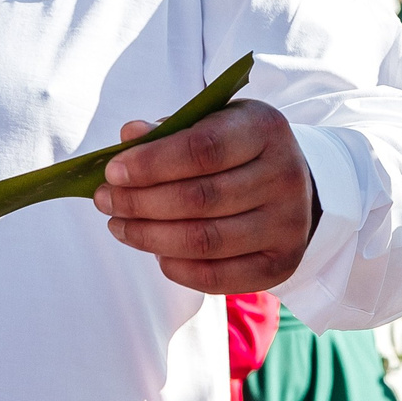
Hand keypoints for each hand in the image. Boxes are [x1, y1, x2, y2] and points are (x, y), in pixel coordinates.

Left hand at [95, 99, 319, 293]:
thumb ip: (171, 131)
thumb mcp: (212, 124)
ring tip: (120, 226)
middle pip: (200, 198)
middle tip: (106, 201)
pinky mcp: (282, 263)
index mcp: (265, 129)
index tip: (113, 172)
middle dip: (140, 202)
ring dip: (150, 237)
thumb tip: (129, 136)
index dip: (151, 163)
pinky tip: (156, 252)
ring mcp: (288, 224)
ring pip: (204, 240)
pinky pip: (218, 277)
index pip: (203, 149)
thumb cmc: (240, 150)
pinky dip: (177, 268)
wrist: (295, 184)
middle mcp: (284, 176)